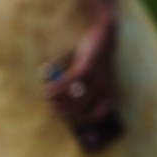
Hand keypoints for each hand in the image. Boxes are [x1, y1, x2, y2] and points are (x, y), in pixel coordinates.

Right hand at [46, 13, 118, 128]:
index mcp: (109, 92)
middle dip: (63, 112)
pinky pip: (69, 84)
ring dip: (57, 101)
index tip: (67, 121)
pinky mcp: (88, 68)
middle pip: (82, 109)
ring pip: (74, 99)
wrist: (103, 35)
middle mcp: (104, 88)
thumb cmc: (94, 59)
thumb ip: (82, 92)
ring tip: (47, 98)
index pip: (97, 115)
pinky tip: (47, 89)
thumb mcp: (91, 78)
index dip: (81, 121)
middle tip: (51, 109)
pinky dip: (56, 89)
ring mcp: (97, 78)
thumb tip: (62, 107)